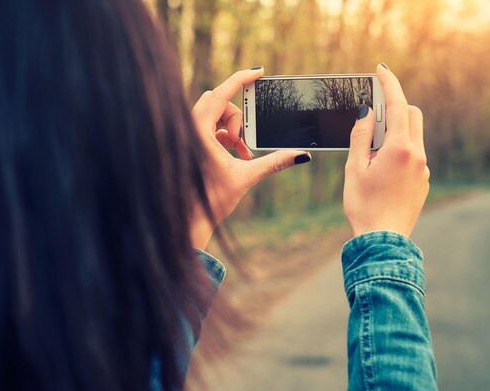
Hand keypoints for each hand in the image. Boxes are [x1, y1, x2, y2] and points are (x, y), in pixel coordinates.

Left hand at [191, 68, 309, 248]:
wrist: (189, 219)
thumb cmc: (210, 200)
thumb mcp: (245, 177)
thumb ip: (273, 162)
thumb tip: (301, 155)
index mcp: (198, 132)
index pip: (220, 94)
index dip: (241, 79)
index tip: (259, 72)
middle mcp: (189, 129)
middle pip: (219, 102)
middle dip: (238, 118)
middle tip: (246, 142)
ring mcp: (188, 134)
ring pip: (215, 114)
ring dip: (232, 129)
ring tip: (242, 152)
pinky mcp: (191, 141)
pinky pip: (210, 126)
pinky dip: (226, 136)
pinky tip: (235, 154)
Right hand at [343, 64, 429, 236]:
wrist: (383, 239)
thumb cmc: (364, 205)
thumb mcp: (354, 168)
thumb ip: (360, 137)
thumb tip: (366, 114)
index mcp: (400, 148)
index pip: (397, 105)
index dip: (389, 84)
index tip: (381, 70)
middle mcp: (417, 155)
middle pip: (412, 115)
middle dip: (394, 108)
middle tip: (371, 117)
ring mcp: (423, 168)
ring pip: (413, 136)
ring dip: (394, 132)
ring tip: (370, 154)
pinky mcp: (422, 180)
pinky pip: (413, 154)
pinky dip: (398, 151)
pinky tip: (380, 171)